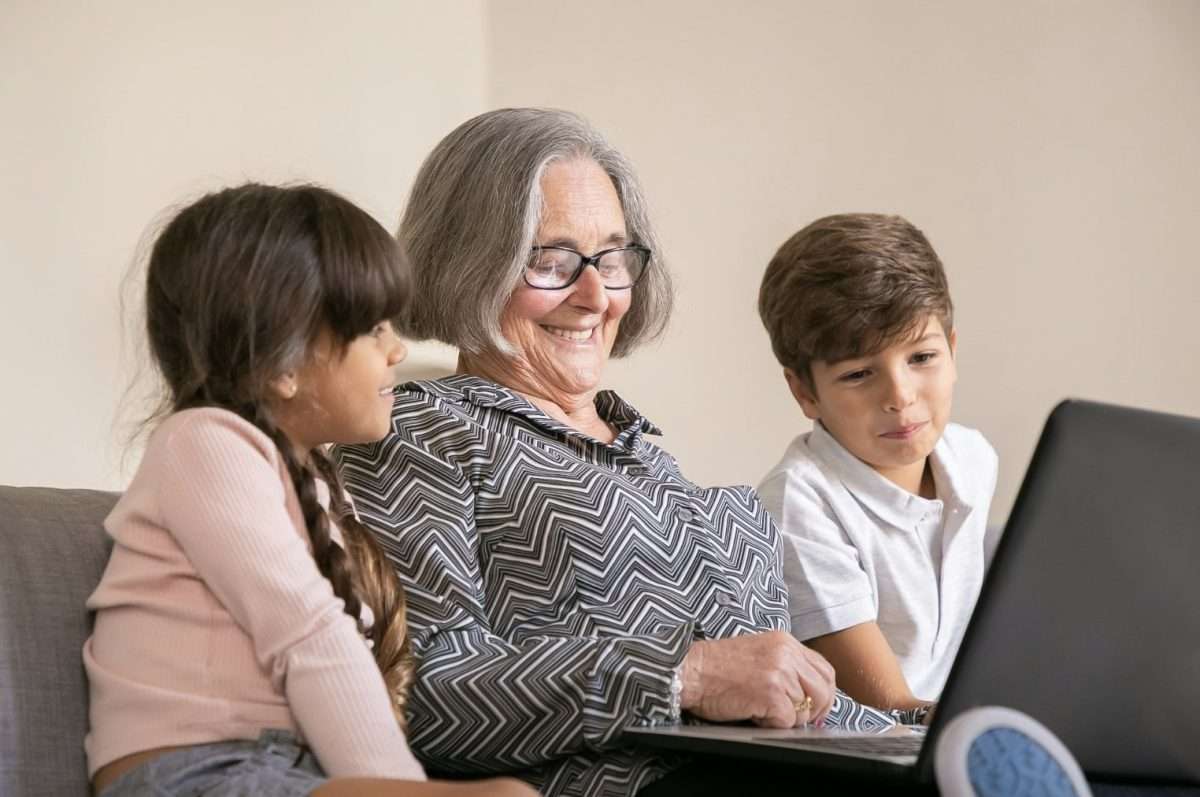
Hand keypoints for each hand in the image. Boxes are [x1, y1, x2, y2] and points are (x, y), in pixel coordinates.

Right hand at [678, 631, 835, 727]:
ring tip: (761, 708)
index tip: (816, 708)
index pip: (825, 669)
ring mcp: (780, 673)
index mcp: (785, 642)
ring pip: (805, 709)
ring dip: (785, 717)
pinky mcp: (771, 693)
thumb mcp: (758, 653)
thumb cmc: (716, 667)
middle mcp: (786, 654)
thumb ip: (785, 665)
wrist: (690, 671)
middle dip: (815, 710)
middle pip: (823, 690)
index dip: (824, 693)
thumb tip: (808, 694)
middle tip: (796, 718)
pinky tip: (753, 712)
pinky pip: (787, 721)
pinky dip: (771, 724)